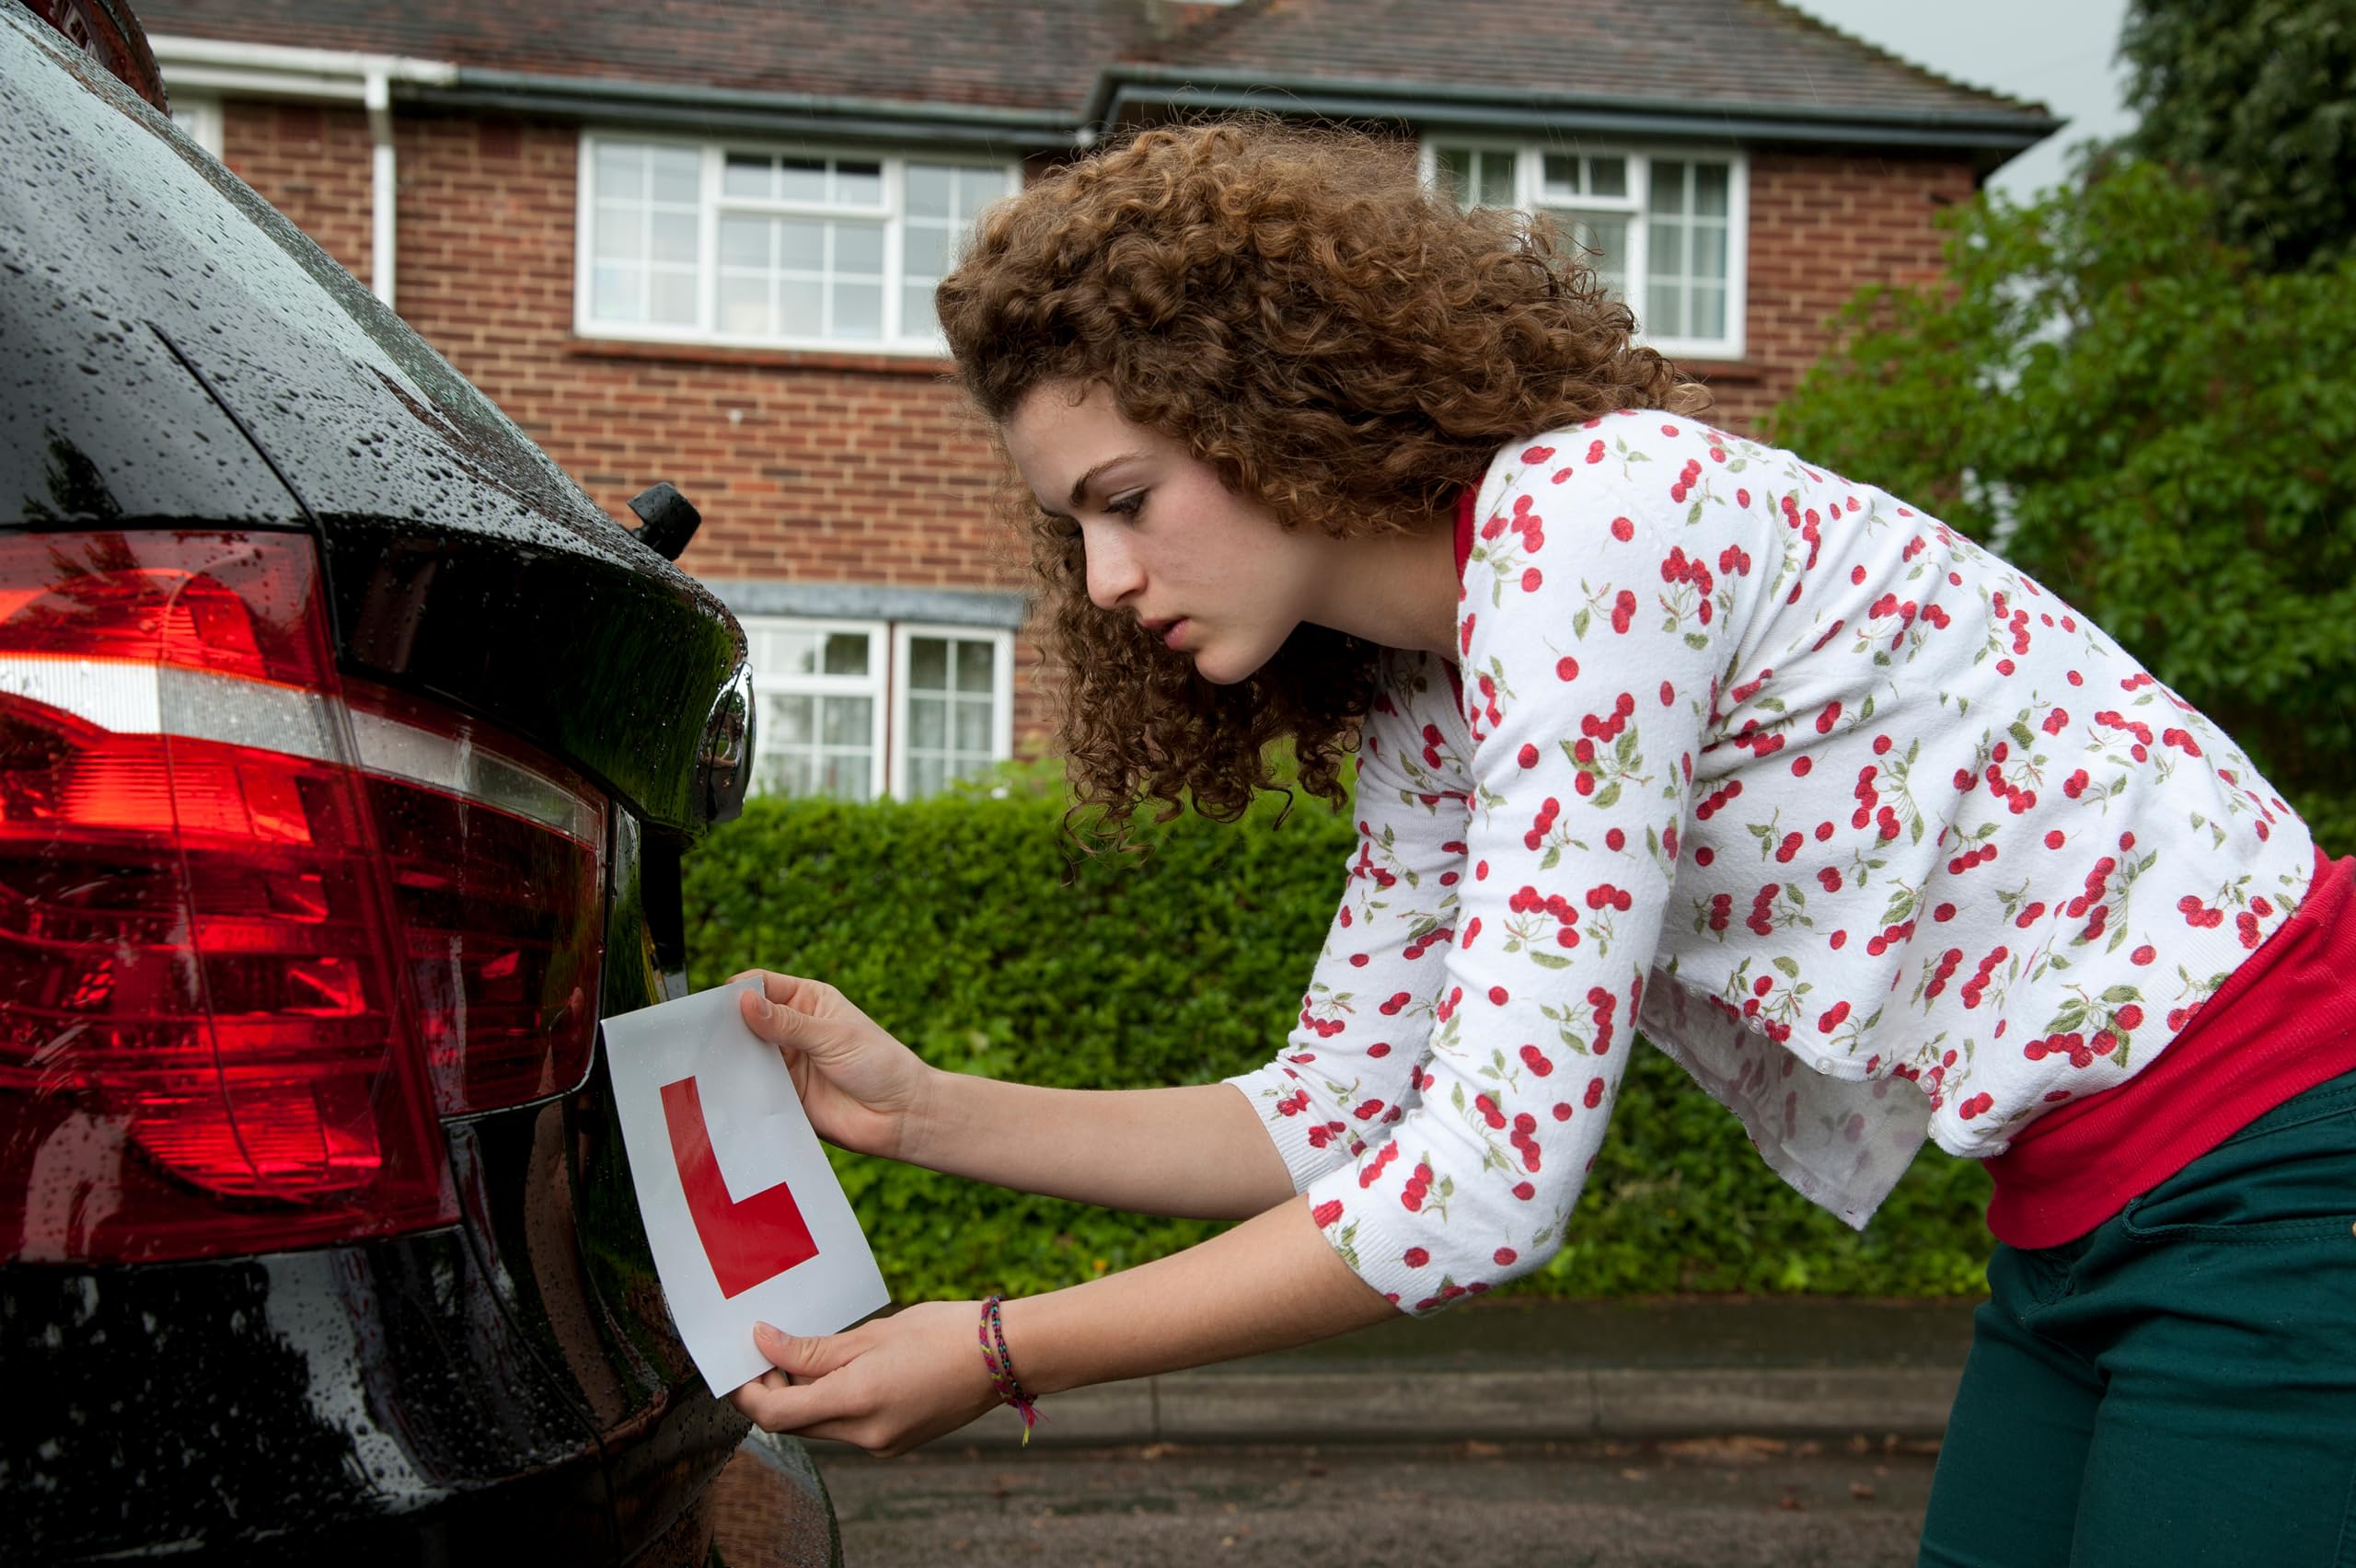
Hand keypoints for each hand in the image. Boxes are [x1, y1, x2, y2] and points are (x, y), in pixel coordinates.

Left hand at [729, 1301, 1001, 1457]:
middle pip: (794, 1424)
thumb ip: (814, 1348)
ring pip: (820, 1426)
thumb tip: (764, 1343)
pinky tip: (845, 1370)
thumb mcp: (873, 1334)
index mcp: (857, 1401)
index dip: (747, 1390)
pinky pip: (848, 1428)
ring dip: (804, 1396)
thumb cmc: (943, 1332)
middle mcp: (866, 1434)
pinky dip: (834, 1402)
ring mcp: (883, 1444)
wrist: (1004, 1356)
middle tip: (770, 1350)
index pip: (776, 1413)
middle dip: (773, 1391)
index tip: (740, 1360)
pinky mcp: (897, 1442)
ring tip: (810, 1353)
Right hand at [732, 971, 931, 1159]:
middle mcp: (794, 1029)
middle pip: (748, 1020)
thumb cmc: (880, 1065)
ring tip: (712, 1062)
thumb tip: (745, 1001)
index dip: (740, 991)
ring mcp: (787, 1062)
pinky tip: (727, 1089)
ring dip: (733, 1058)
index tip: (717, 1003)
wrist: (900, 1116)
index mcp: (809, 1001)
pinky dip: (742, 1087)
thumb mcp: (833, 1036)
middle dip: (729, 1026)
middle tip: (706, 1035)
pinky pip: (754, 1088)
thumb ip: (788, 1023)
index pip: (764, 986)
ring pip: (747, 1054)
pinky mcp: (784, 1095)